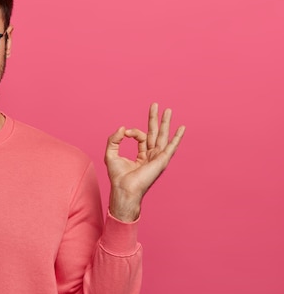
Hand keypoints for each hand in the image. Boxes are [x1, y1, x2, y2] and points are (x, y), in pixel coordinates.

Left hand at [104, 103, 184, 221]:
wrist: (124, 188)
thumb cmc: (117, 176)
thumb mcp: (111, 154)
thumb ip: (114, 139)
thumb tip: (122, 128)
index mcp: (141, 155)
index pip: (140, 136)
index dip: (133, 132)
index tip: (125, 133)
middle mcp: (151, 156)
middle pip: (155, 133)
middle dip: (155, 119)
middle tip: (156, 104)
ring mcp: (157, 158)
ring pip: (162, 136)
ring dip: (165, 122)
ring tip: (168, 110)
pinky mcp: (161, 160)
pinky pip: (171, 147)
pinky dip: (177, 137)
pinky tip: (182, 128)